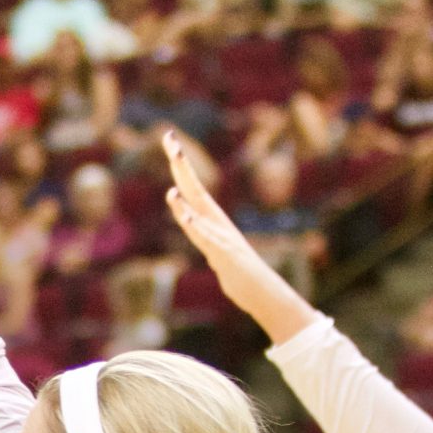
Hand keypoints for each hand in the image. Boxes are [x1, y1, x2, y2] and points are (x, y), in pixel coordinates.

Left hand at [160, 129, 317, 343]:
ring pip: (198, 213)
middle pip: (194, 189)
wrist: (264, 293)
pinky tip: (187, 215)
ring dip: (184, 198)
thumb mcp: (214, 250)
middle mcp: (216, 223)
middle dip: (181, 166)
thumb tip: (195, 225)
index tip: (169, 139)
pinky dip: (196, 225)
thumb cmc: (240, 273)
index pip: (192, 188)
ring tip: (171, 181)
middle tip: (169, 138)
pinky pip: (207, 239)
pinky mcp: (224, 255)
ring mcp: (221, 237)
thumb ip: (204, 236)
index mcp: (212, 220)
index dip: (180, 166)